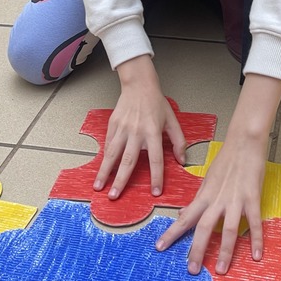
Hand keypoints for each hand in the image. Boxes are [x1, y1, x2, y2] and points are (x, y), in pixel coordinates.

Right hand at [94, 55, 185, 198]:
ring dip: (105, 172)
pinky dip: (105, 158)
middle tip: (114, 196)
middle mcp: (136, 132)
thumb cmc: (156, 102)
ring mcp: (122, 129)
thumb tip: (182, 160)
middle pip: (128, 160)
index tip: (155, 192)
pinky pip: (108, 144)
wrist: (139, 85)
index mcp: (153, 132)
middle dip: (121, 180)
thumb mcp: (172, 119)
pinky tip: (101, 169)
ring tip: (99, 187)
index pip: (155, 159)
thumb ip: (179, 141)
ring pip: (112, 154)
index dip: (156, 177)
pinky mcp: (113, 125)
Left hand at [156, 123, 267, 275]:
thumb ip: (198, 200)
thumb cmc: (226, 160)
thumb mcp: (207, 180)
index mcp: (204, 195)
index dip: (172, 233)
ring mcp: (235, 200)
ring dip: (225, 251)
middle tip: (192, 270)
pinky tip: (256, 255)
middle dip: (197, 250)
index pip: (185, 218)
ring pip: (228, 229)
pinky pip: (255, 222)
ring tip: (222, 270)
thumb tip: (183, 214)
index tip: (159, 247)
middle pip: (204, 228)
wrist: (244, 142)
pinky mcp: (252, 198)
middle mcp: (217, 200)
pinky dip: (256, 239)